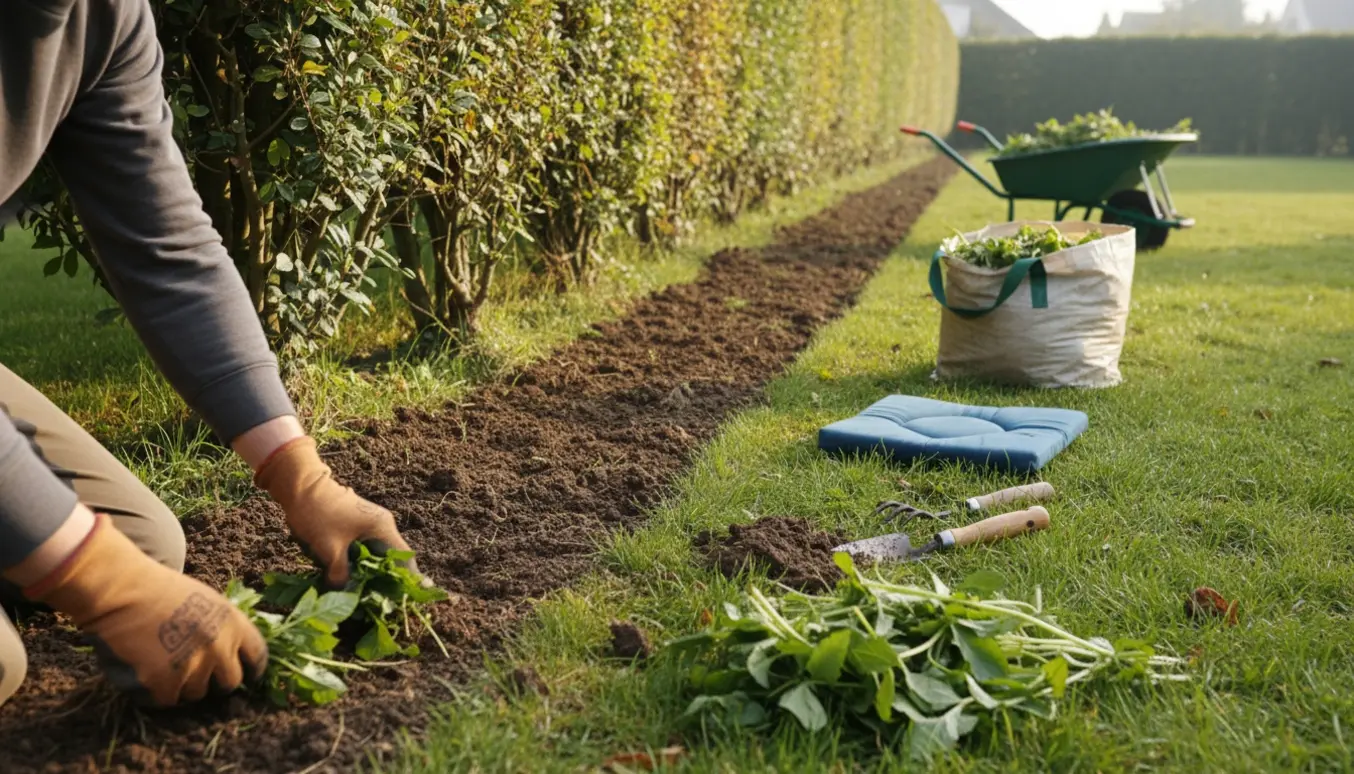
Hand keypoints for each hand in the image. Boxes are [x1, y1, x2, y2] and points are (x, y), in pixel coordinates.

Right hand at [25, 514, 266, 706]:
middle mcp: (219, 647)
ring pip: (195, 694)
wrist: (122, 590)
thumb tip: (233, 655)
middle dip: (215, 681)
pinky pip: (166, 701)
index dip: (253, 669)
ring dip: (182, 685)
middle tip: (195, 672)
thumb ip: (223, 628)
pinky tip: (143, 669)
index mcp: (233, 623)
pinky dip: (154, 692)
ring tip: (160, 660)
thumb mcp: (207, 601)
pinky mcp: (163, 683)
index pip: (258, 656)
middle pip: (230, 683)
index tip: (248, 675)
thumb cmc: (159, 590)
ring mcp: (192, 667)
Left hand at [254, 436, 416, 588]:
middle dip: (389, 579)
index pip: (404, 558)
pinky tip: (354, 576)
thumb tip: (343, 592)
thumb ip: (340, 575)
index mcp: (382, 527)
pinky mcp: (356, 525)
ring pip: (378, 553)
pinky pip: (366, 548)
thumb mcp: (329, 550)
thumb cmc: (318, 514)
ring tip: (370, 592)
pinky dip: (362, 563)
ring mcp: (369, 523)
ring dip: (373, 571)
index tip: (409, 597)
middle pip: (393, 557)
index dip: (409, 579)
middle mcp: (381, 524)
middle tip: (386, 601)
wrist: (299, 486)